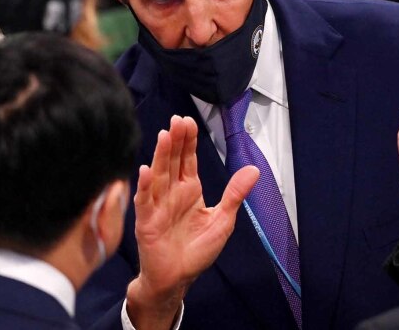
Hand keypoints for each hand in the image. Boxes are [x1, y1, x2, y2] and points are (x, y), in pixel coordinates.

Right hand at [126, 115, 258, 328]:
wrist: (177, 278)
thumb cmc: (196, 251)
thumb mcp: (223, 220)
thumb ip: (235, 194)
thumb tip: (254, 170)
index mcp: (189, 190)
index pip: (187, 159)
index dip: (188, 141)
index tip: (187, 121)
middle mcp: (172, 193)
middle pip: (173, 161)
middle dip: (175, 141)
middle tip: (177, 120)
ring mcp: (158, 206)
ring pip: (158, 176)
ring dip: (160, 156)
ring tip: (164, 136)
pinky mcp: (147, 222)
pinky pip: (145, 202)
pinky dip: (144, 187)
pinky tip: (145, 171)